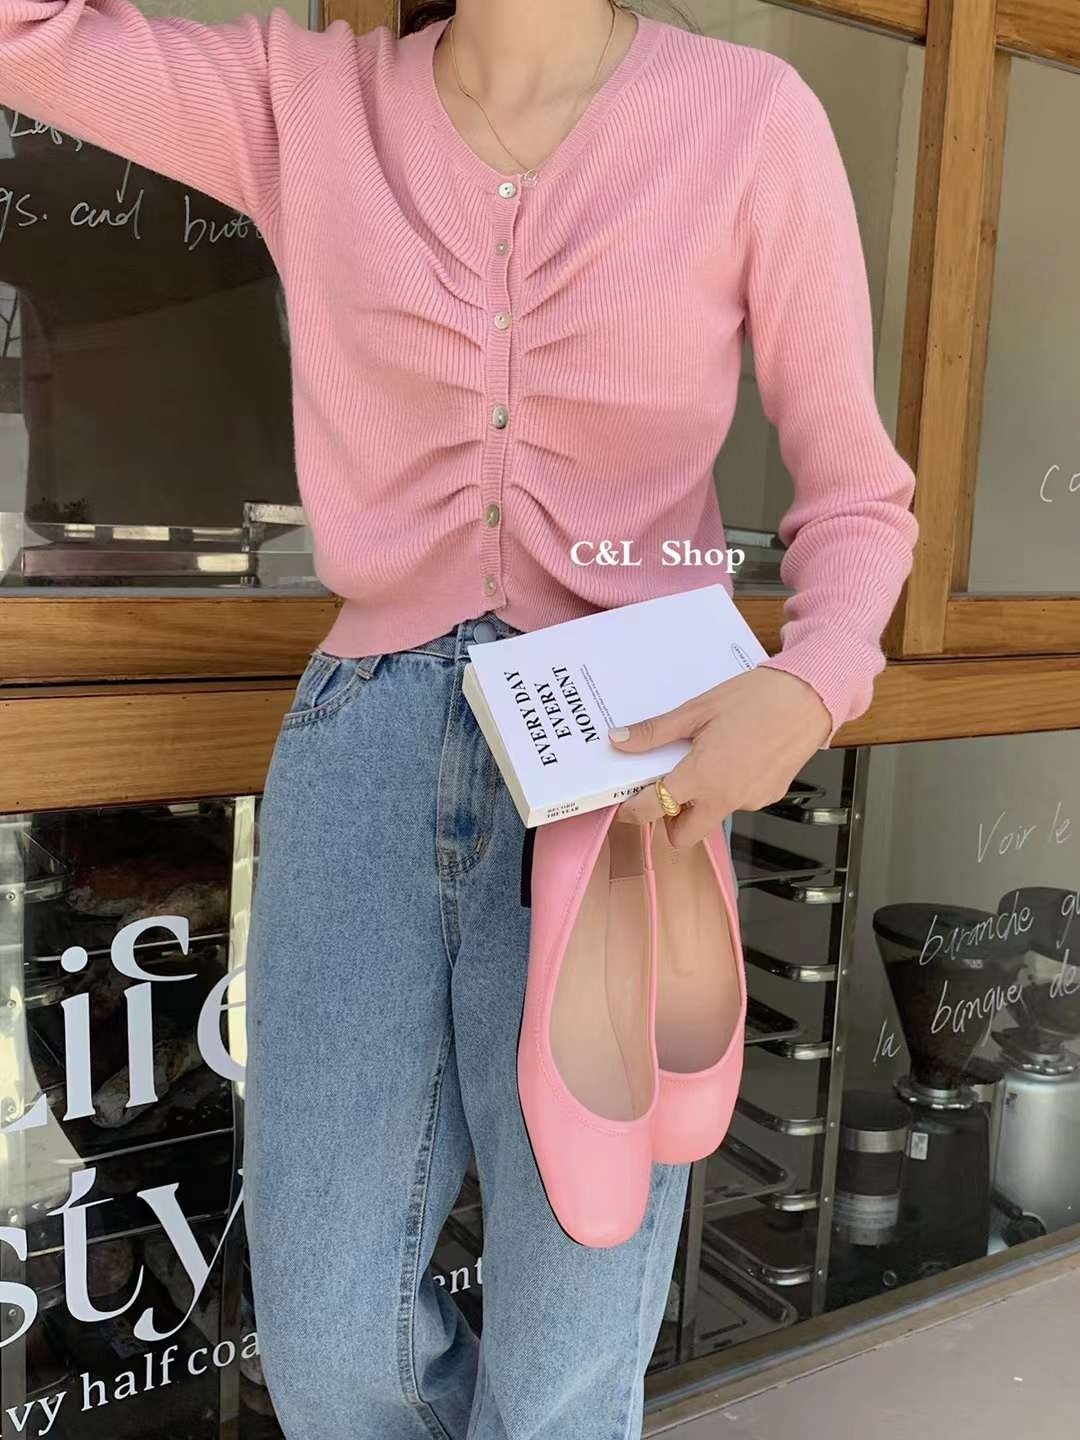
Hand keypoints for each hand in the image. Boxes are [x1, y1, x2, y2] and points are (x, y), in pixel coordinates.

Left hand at [609, 667, 832, 846]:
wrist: (810, 695)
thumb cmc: (756, 698)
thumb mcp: (697, 710)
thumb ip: (656, 732)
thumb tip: (620, 741)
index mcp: (704, 777)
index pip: (653, 810)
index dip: (632, 811)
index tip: (626, 803)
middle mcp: (727, 798)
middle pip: (683, 836)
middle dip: (668, 820)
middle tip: (665, 787)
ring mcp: (751, 801)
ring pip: (712, 817)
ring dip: (700, 801)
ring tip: (705, 758)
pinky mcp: (769, 797)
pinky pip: (737, 802)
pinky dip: (727, 788)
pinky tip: (734, 757)